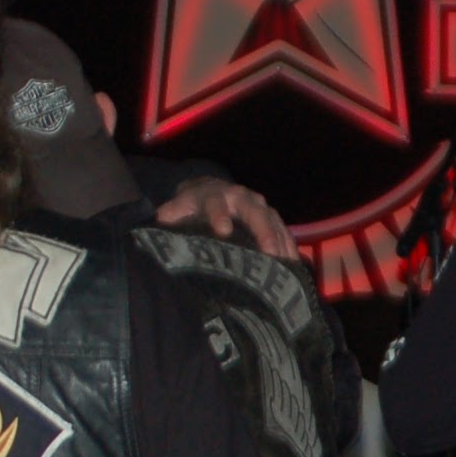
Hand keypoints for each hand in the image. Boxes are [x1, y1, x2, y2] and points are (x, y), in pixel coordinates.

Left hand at [157, 176, 299, 259]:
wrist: (207, 191)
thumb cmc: (191, 206)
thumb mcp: (177, 208)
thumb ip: (170, 215)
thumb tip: (161, 222)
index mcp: (213, 195)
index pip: (216, 203)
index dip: (219, 215)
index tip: (223, 231)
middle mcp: (240, 197)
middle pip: (254, 211)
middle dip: (262, 231)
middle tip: (268, 252)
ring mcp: (258, 205)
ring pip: (273, 221)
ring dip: (280, 241)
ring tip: (286, 264)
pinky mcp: (270, 216)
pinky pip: (283, 230)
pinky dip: (289, 246)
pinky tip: (293, 266)